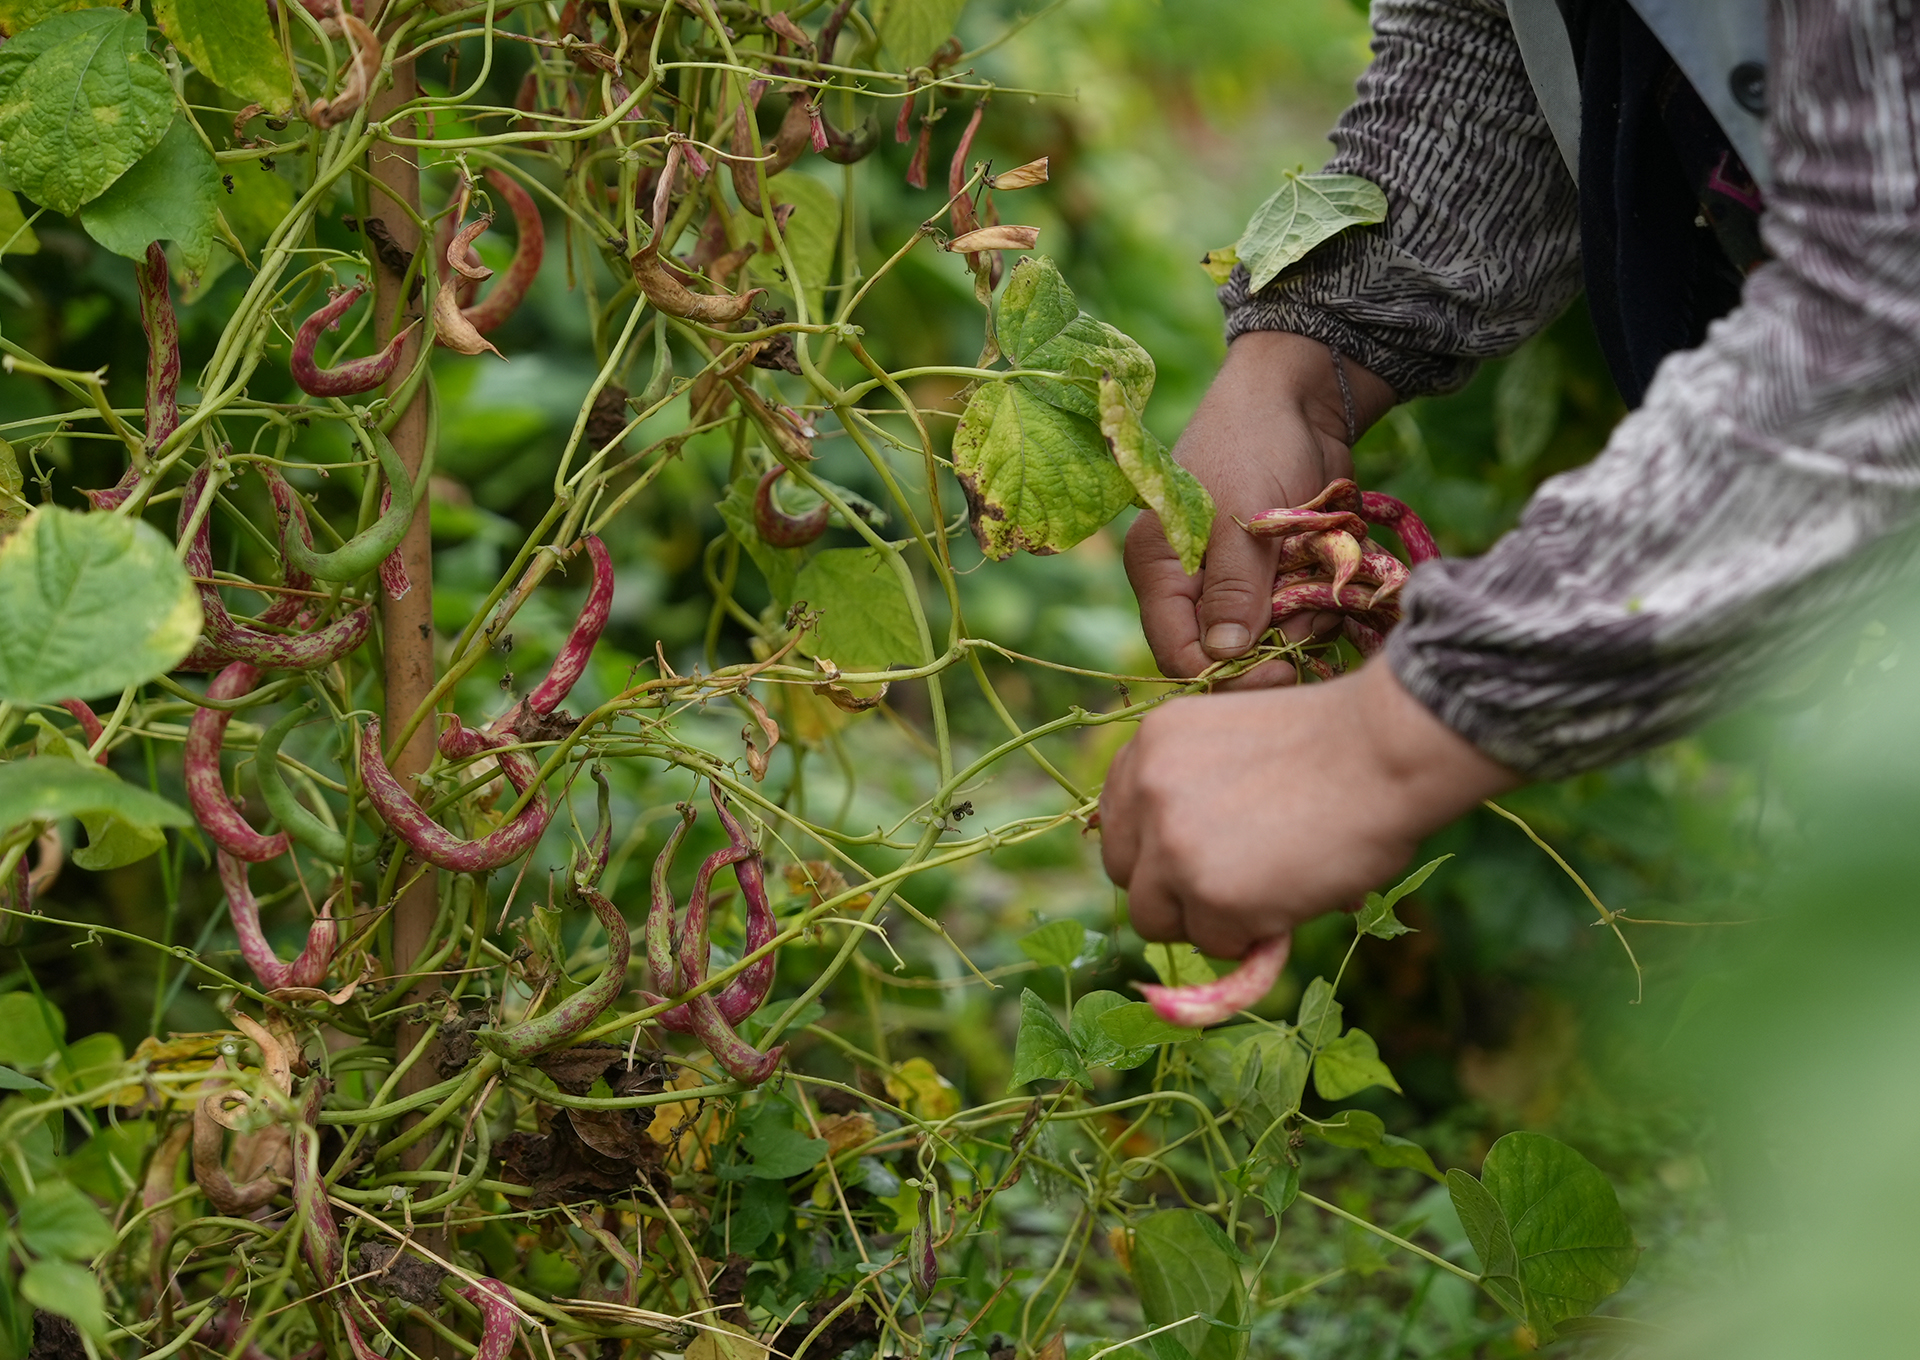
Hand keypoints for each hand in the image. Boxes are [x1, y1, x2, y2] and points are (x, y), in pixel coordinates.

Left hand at [1098, 659, 1519, 958]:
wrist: (1385, 752)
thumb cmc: (1337, 744)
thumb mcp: (1238, 746)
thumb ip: (1198, 792)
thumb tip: (1185, 872)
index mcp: (1151, 743)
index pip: (1118, 821)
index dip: (1153, 850)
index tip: (1190, 861)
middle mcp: (1146, 790)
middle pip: (1124, 873)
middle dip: (1171, 890)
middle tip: (1230, 886)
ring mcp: (1170, 844)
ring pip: (1156, 919)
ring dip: (1205, 919)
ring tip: (1266, 891)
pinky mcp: (1207, 893)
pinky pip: (1214, 944)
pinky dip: (1252, 936)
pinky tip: (1291, 896)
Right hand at [1125, 331, 1394, 686]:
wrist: (1301, 398)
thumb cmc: (1255, 443)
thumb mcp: (1242, 516)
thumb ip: (1235, 589)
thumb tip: (1224, 655)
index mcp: (1159, 569)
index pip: (1179, 652)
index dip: (1226, 675)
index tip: (1282, 674)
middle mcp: (1190, 585)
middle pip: (1227, 655)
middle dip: (1275, 640)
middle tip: (1311, 606)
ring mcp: (1235, 583)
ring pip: (1269, 640)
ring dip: (1304, 617)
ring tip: (1320, 570)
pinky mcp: (1273, 578)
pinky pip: (1297, 617)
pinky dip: (1319, 601)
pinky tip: (1327, 566)